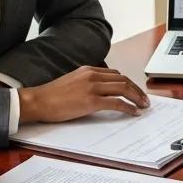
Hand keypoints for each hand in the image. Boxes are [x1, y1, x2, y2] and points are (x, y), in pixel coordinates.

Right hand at [18, 66, 149, 123]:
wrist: (37, 101)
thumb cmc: (51, 96)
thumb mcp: (71, 82)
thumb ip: (86, 83)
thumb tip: (100, 93)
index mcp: (88, 70)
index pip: (115, 74)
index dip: (128, 83)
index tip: (135, 90)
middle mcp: (92, 75)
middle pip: (123, 79)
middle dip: (137, 90)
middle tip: (145, 99)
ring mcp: (92, 87)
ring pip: (123, 88)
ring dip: (137, 97)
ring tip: (143, 106)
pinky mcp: (91, 101)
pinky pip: (116, 103)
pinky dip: (128, 107)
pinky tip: (133, 112)